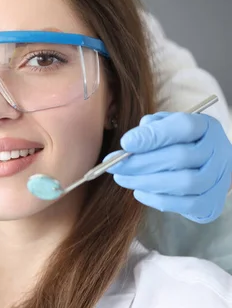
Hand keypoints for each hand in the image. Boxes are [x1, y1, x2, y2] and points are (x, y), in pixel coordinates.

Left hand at [105, 112, 231, 222]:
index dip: (152, 136)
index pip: (183, 127)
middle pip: (179, 157)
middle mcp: (218, 151)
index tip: (125, 143)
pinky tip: (139, 192)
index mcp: (205, 127)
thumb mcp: (164, 126)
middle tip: (113, 165)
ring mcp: (219, 179)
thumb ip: (150, 128)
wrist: (204, 169)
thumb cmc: (178, 143)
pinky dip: (157, 199)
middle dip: (140, 163)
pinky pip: (185, 204)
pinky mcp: (212, 203)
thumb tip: (130, 142)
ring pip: (183, 182)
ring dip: (145, 182)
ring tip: (122, 178)